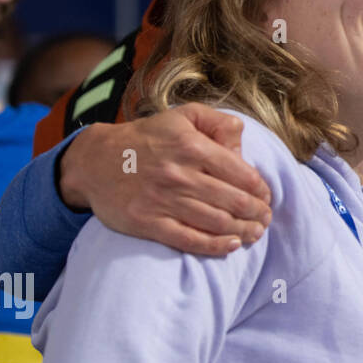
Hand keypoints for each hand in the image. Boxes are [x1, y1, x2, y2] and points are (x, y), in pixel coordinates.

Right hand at [58, 103, 271, 254]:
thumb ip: (219, 123)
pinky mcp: (148, 223)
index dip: (261, 189)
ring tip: (255, 233)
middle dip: (257, 213)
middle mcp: (180, 174)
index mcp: (193, 147)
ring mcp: (163, 200)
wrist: (95, 160)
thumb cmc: (147, 137)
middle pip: (233, 201)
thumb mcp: (184, 116)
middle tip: (265, 219)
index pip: (242, 174)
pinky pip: (189, 239)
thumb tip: (243, 145)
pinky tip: (231, 245)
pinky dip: (215, 246)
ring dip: (243, 230)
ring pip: (216, 222)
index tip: (266, 197)